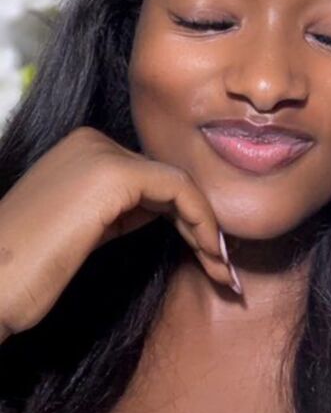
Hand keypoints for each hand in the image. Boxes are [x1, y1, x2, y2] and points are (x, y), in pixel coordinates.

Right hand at [0, 125, 239, 342]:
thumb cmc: (26, 271)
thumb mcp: (83, 229)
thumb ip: (120, 209)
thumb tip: (161, 208)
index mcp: (82, 150)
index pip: (152, 178)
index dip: (185, 217)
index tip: (208, 257)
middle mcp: (92, 141)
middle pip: (168, 180)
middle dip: (201, 225)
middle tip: (222, 269)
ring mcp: (100, 153)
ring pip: (180, 185)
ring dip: (208, 229)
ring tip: (222, 271)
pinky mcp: (112, 174)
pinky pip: (178, 192)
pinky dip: (202, 223)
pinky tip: (211, 255)